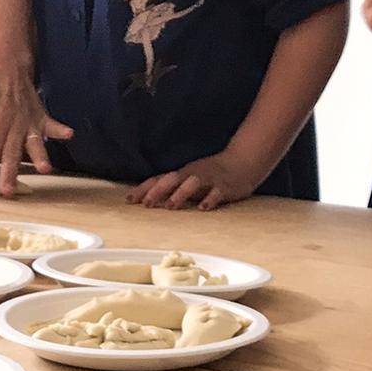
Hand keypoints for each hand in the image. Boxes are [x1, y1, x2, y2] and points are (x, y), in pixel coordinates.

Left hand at [0, 65, 72, 196]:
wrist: (7, 68)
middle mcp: (13, 125)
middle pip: (10, 153)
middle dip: (9, 174)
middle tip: (8, 192)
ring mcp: (29, 122)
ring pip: (33, 143)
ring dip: (39, 155)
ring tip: (45, 168)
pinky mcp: (41, 117)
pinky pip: (52, 124)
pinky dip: (60, 129)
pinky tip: (69, 135)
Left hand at [127, 150, 260, 210]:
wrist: (243, 162)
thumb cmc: (210, 176)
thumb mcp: (188, 180)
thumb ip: (170, 190)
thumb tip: (147, 202)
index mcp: (181, 174)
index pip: (158, 180)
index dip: (143, 189)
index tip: (128, 200)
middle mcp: (192, 174)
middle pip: (172, 179)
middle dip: (157, 191)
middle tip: (146, 204)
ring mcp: (208, 179)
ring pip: (193, 183)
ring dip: (180, 194)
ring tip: (170, 206)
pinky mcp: (225, 186)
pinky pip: (217, 192)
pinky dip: (210, 199)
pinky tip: (203, 208)